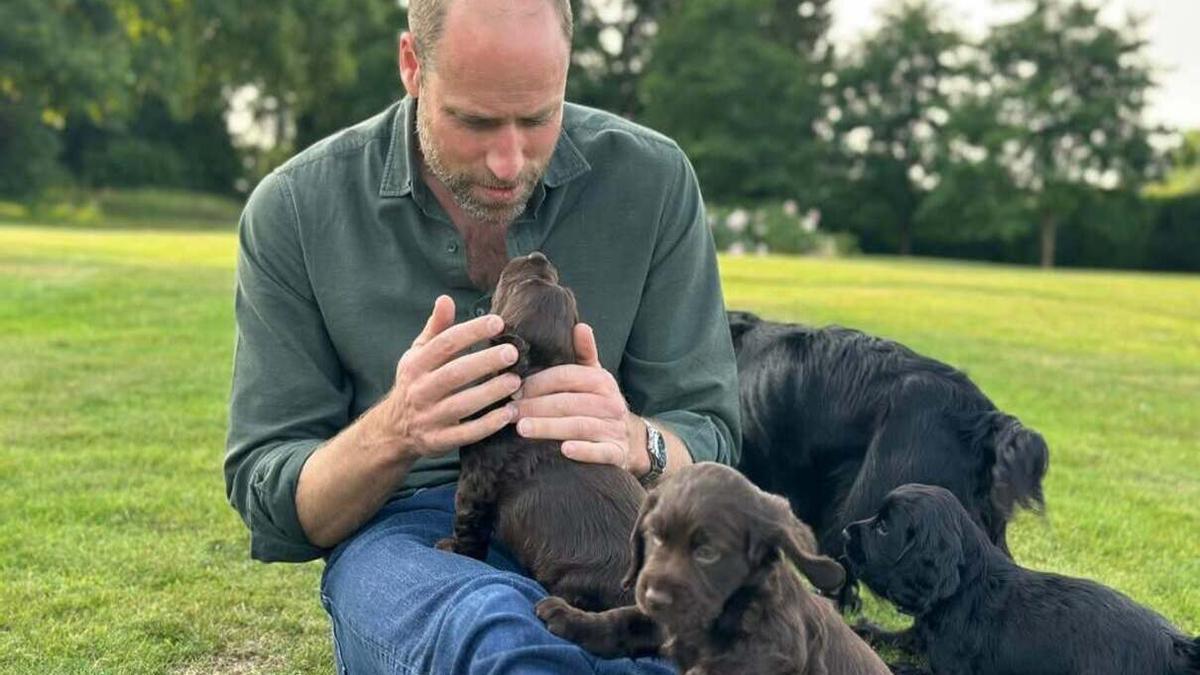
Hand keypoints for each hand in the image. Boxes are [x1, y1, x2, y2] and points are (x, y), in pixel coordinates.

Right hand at [375, 295, 522, 459]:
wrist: (393, 430)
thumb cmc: (414, 384)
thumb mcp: (417, 355)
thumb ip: (435, 329)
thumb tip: (446, 299)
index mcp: (416, 365)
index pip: (445, 344)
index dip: (471, 331)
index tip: (498, 322)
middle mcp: (420, 390)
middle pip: (455, 373)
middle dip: (485, 362)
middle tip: (513, 352)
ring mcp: (429, 418)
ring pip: (462, 404)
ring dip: (491, 393)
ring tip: (516, 381)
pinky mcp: (438, 441)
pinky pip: (465, 434)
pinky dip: (488, 425)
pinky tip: (509, 413)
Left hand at [511, 323, 649, 475]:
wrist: (630, 440)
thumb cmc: (600, 405)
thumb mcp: (595, 377)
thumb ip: (585, 354)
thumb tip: (580, 326)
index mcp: (602, 380)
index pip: (566, 376)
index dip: (538, 382)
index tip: (513, 389)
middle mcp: (611, 403)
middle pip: (568, 402)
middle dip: (535, 406)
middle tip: (508, 411)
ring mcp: (615, 429)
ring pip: (579, 426)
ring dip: (550, 427)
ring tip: (522, 429)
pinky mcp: (617, 453)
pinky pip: (600, 452)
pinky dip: (584, 451)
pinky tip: (564, 450)